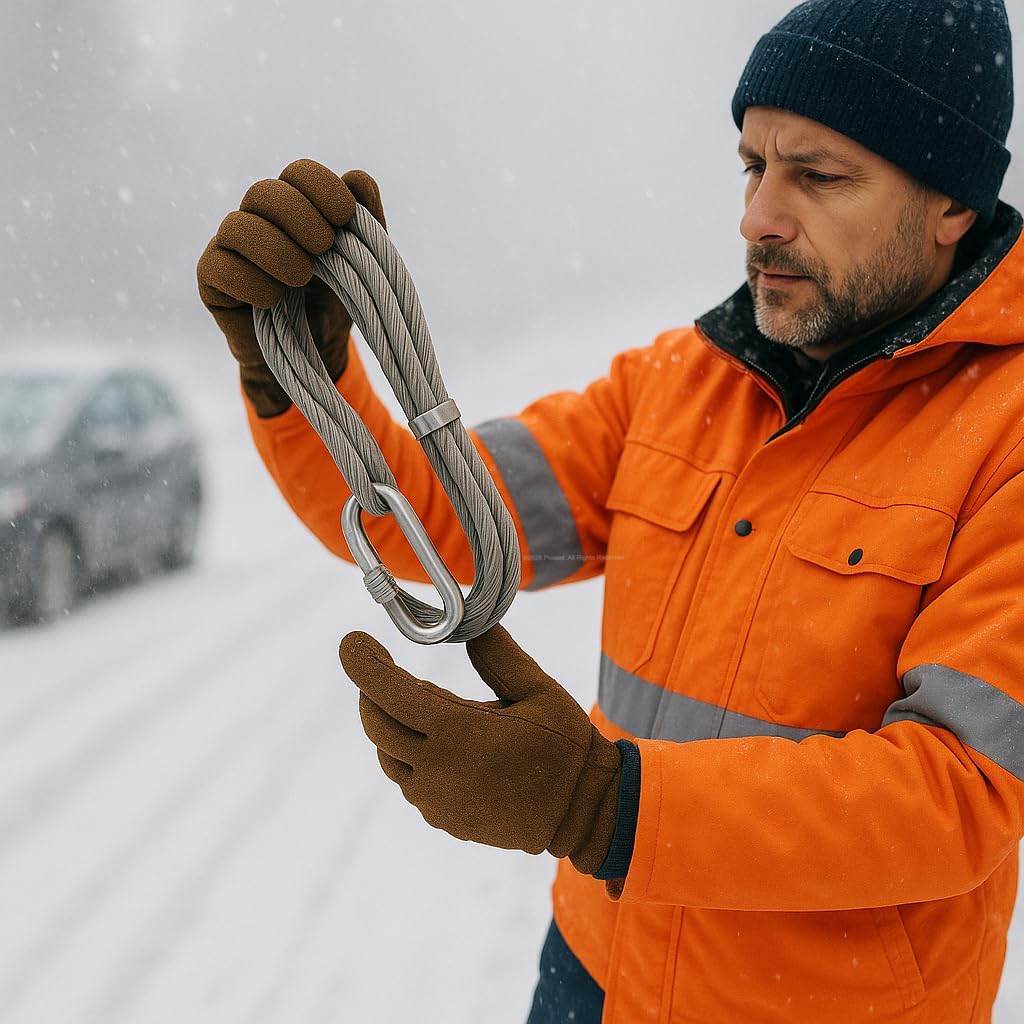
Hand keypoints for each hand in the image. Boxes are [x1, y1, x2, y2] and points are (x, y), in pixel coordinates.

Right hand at [196, 160, 385, 416]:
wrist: (317, 350)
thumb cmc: (337, 298)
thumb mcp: (363, 262)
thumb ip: (367, 221)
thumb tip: (357, 178)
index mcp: (294, 205)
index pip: (298, 173)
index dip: (321, 186)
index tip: (346, 215)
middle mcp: (257, 218)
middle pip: (264, 192)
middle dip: (299, 215)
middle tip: (325, 246)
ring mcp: (229, 247)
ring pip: (237, 226)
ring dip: (275, 249)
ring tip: (301, 278)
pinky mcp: (212, 281)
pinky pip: (218, 267)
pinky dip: (250, 281)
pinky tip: (274, 299)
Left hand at [339, 624, 621, 873]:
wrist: (581, 813)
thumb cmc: (565, 746)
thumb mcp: (538, 689)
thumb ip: (498, 654)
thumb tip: (470, 621)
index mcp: (459, 731)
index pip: (390, 692)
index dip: (363, 664)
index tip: (351, 641)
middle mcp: (437, 768)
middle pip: (377, 723)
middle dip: (370, 689)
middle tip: (378, 664)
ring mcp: (436, 799)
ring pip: (387, 754)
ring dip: (389, 724)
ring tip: (412, 701)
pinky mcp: (442, 818)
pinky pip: (407, 780)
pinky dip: (407, 754)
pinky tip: (434, 741)